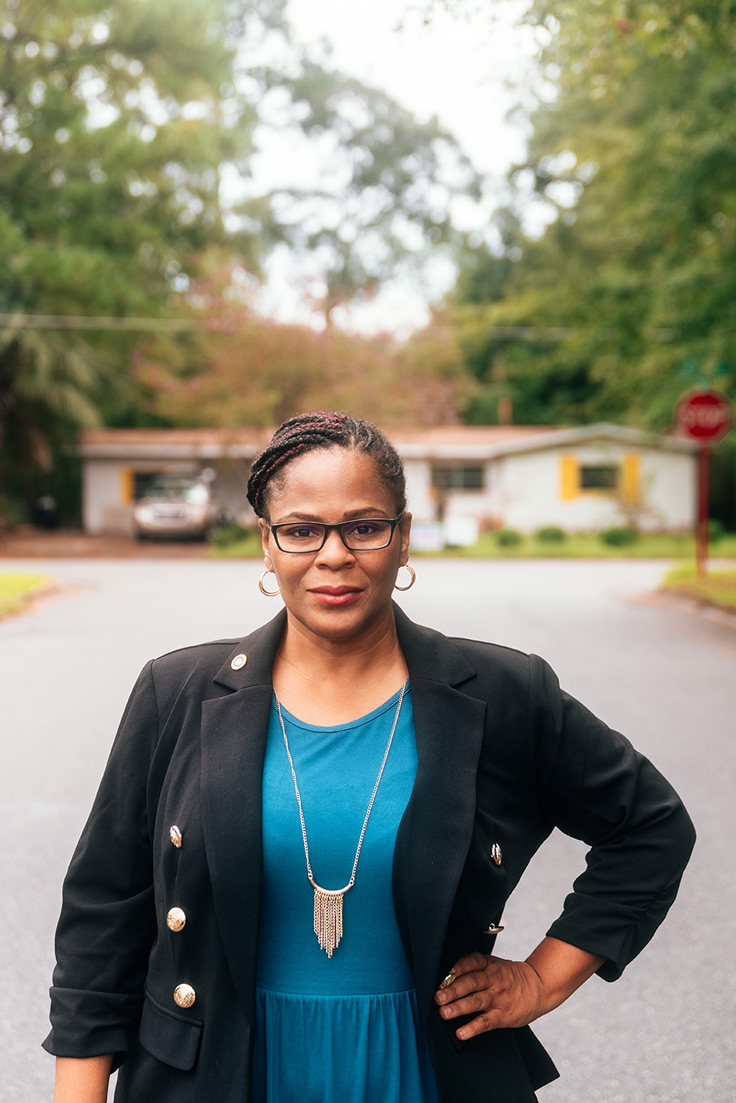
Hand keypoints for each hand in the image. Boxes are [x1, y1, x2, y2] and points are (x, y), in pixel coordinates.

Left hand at [434, 938, 606, 1041]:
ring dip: (459, 1007)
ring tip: (444, 1013)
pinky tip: (461, 1033)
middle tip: (437, 997)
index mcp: (489, 964)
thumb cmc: (509, 977)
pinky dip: (473, 1028)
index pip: (471, 962)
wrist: (538, 987)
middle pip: (471, 983)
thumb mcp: (494, 965)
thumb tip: (445, 978)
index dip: (457, 968)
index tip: (443, 977)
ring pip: (476, 1001)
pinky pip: (486, 1022)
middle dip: (452, 990)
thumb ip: (474, 969)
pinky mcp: (503, 1015)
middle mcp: (493, 979)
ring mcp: (498, 997)